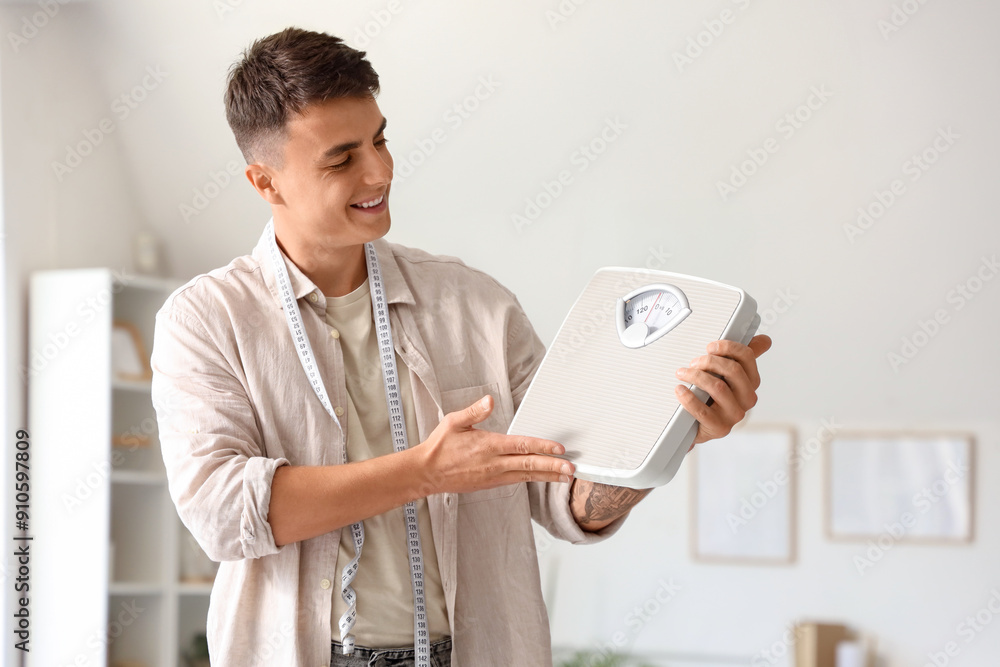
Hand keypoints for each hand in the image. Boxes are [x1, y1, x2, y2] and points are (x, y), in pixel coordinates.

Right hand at [415, 394, 574, 494]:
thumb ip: (473, 412)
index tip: (559, 449)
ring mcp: (493, 476)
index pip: (521, 446)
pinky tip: (542, 478)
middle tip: (571, 469)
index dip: (542, 447)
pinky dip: (531, 479)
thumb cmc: (440, 446)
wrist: (426, 473)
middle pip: (529, 465)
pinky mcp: (490, 484)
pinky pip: (516, 480)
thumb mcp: (453, 422)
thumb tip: (489, 400)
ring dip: (546, 476)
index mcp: (488, 445)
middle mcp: (494, 463)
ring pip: (525, 476)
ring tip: (564, 477)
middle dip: (552, 467)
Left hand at [675, 334, 771, 447]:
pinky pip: (702, 411)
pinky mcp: (719, 428)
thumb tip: (764, 340)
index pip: (747, 357)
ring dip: (696, 376)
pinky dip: (688, 398)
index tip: (710, 347)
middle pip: (733, 370)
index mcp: (751, 382)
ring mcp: (734, 414)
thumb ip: (743, 357)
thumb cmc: (714, 397)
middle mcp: (747, 398)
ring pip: (718, 387)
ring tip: (682, 373)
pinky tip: (680, 389)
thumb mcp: (729, 376)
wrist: (699, 426)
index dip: (728, 347)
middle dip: (710, 361)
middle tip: (693, 362)